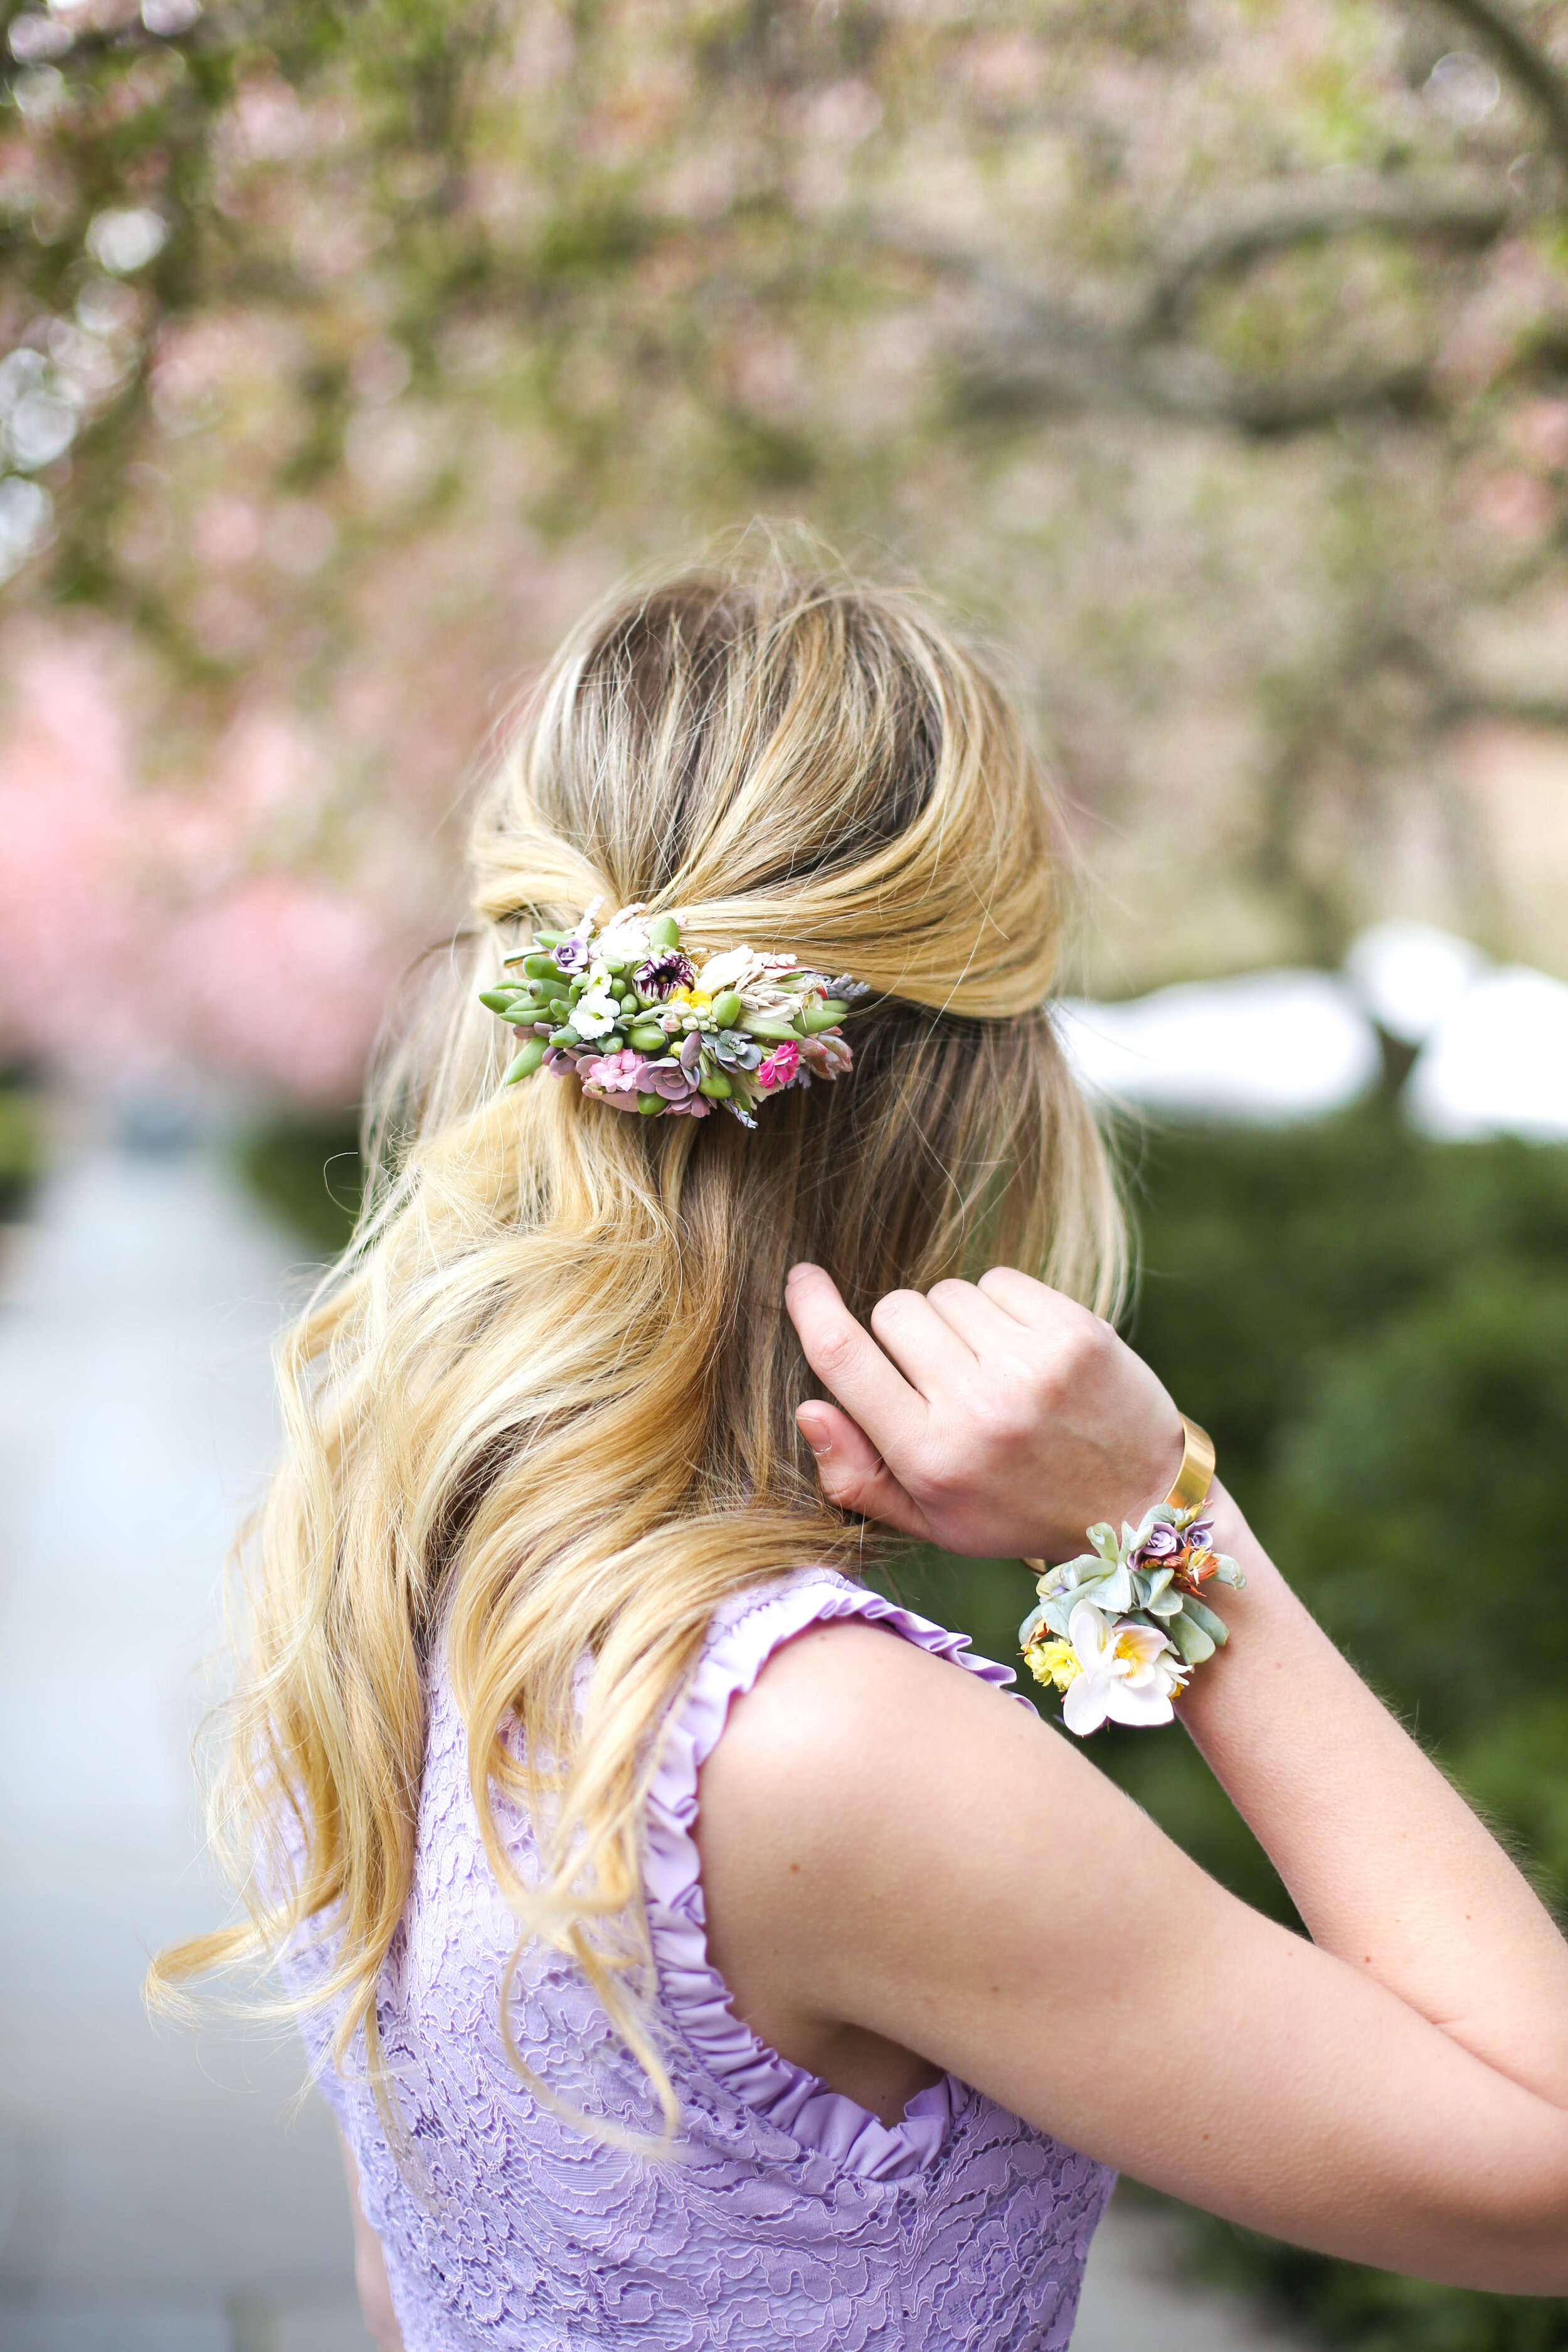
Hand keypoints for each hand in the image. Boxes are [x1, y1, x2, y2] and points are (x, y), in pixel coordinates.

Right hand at [785, 1263, 1185, 1561]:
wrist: (1142, 1506)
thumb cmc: (1020, 1512)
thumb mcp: (932, 1522)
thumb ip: (857, 1476)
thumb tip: (808, 1409)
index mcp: (932, 1457)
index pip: (844, 1359)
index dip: (811, 1309)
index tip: (801, 1280)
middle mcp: (977, 1408)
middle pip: (894, 1312)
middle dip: (902, 1333)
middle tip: (939, 1375)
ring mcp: (1030, 1365)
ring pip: (946, 1293)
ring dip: (955, 1320)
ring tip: (990, 1369)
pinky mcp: (1075, 1331)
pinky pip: (998, 1281)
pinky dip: (999, 1305)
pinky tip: (1021, 1350)